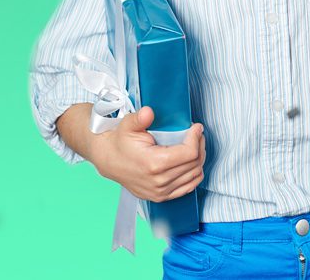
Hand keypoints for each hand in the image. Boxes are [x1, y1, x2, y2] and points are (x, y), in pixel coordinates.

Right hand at [90, 105, 205, 202]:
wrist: (109, 160)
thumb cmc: (121, 142)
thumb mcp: (128, 125)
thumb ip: (139, 118)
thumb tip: (149, 112)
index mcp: (153, 163)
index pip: (189, 153)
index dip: (196, 138)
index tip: (196, 127)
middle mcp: (159, 181)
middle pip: (194, 164)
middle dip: (199, 145)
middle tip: (197, 134)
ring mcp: (160, 192)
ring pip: (194, 175)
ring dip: (199, 159)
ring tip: (195, 145)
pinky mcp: (161, 197)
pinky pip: (188, 188)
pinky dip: (194, 174)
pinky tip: (192, 162)